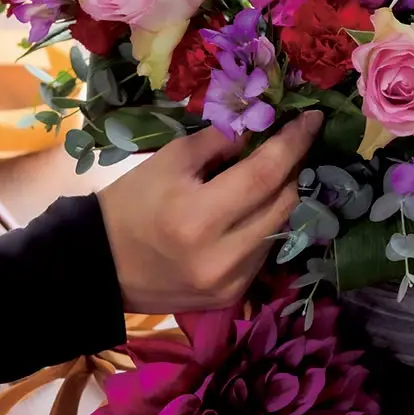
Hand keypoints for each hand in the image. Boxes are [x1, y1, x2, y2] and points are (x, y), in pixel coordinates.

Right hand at [97, 111, 323, 314]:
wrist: (101, 266)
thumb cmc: (131, 204)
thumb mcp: (169, 160)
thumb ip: (221, 141)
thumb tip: (262, 127)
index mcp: (198, 217)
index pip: (265, 174)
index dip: (293, 143)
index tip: (312, 118)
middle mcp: (222, 256)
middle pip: (282, 202)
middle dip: (290, 168)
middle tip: (287, 144)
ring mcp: (230, 282)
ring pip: (280, 228)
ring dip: (279, 197)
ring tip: (266, 176)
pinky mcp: (231, 296)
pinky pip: (264, 252)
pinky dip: (264, 225)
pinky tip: (248, 211)